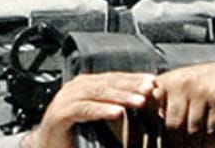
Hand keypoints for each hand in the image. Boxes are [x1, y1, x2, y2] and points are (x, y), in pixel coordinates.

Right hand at [24, 72, 158, 147]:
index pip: (112, 78)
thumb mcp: (100, 118)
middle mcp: (75, 88)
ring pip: (96, 93)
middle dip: (130, 85)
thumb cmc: (76, 135)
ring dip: (120, 96)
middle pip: (106, 83)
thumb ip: (115, 108)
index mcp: (85, 87)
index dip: (132, 79)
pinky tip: (118, 112)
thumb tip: (145, 102)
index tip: (153, 81)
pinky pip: (84, 109)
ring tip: (140, 101)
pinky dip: (102, 110)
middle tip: (150, 88)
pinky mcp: (60, 114)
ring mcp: (66, 99)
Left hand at [154, 62, 214, 147]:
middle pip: (174, 125)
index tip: (161, 144)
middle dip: (177, 144)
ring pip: (194, 130)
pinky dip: (211, 143)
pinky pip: (212, 130)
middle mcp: (181, 85)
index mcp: (164, 83)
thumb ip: (159, 104)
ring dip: (195, 146)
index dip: (156, 132)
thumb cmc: (195, 86)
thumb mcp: (173, 87)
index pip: (153, 111)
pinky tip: (211, 146)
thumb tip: (152, 130)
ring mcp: (201, 92)